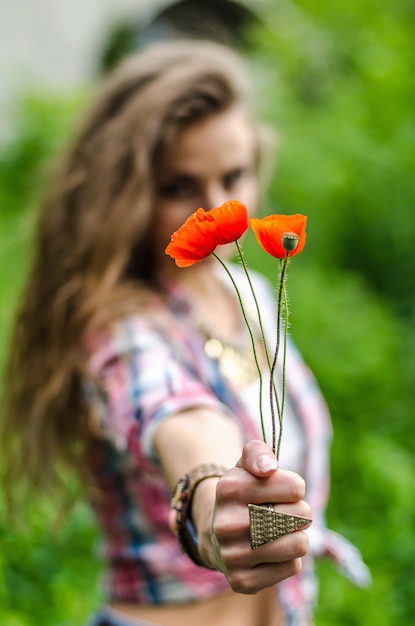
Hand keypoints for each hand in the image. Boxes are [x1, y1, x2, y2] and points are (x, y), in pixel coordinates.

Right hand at [202, 440, 311, 593]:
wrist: (216, 534)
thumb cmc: (242, 495)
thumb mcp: (246, 466)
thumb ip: (257, 453)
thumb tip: (269, 467)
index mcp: (228, 488)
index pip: (294, 486)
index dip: (295, 487)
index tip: (285, 490)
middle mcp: (226, 523)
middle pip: (301, 515)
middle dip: (301, 512)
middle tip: (286, 513)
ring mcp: (232, 555)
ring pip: (299, 544)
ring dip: (298, 536)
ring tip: (282, 532)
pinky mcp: (241, 581)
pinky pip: (291, 567)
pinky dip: (289, 559)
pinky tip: (272, 552)